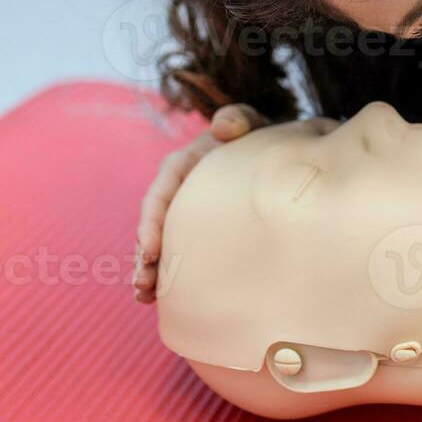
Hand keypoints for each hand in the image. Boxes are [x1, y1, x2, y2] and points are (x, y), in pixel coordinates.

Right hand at [133, 103, 267, 302]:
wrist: (277, 154)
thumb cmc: (261, 137)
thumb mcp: (252, 123)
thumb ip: (239, 119)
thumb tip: (222, 127)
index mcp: (184, 164)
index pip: (162, 191)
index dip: (152, 221)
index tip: (151, 248)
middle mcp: (178, 191)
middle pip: (154, 224)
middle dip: (145, 255)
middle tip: (144, 282)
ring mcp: (185, 214)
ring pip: (161, 244)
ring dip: (150, 270)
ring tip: (145, 297)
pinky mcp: (196, 232)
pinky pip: (177, 254)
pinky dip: (167, 275)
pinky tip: (159, 301)